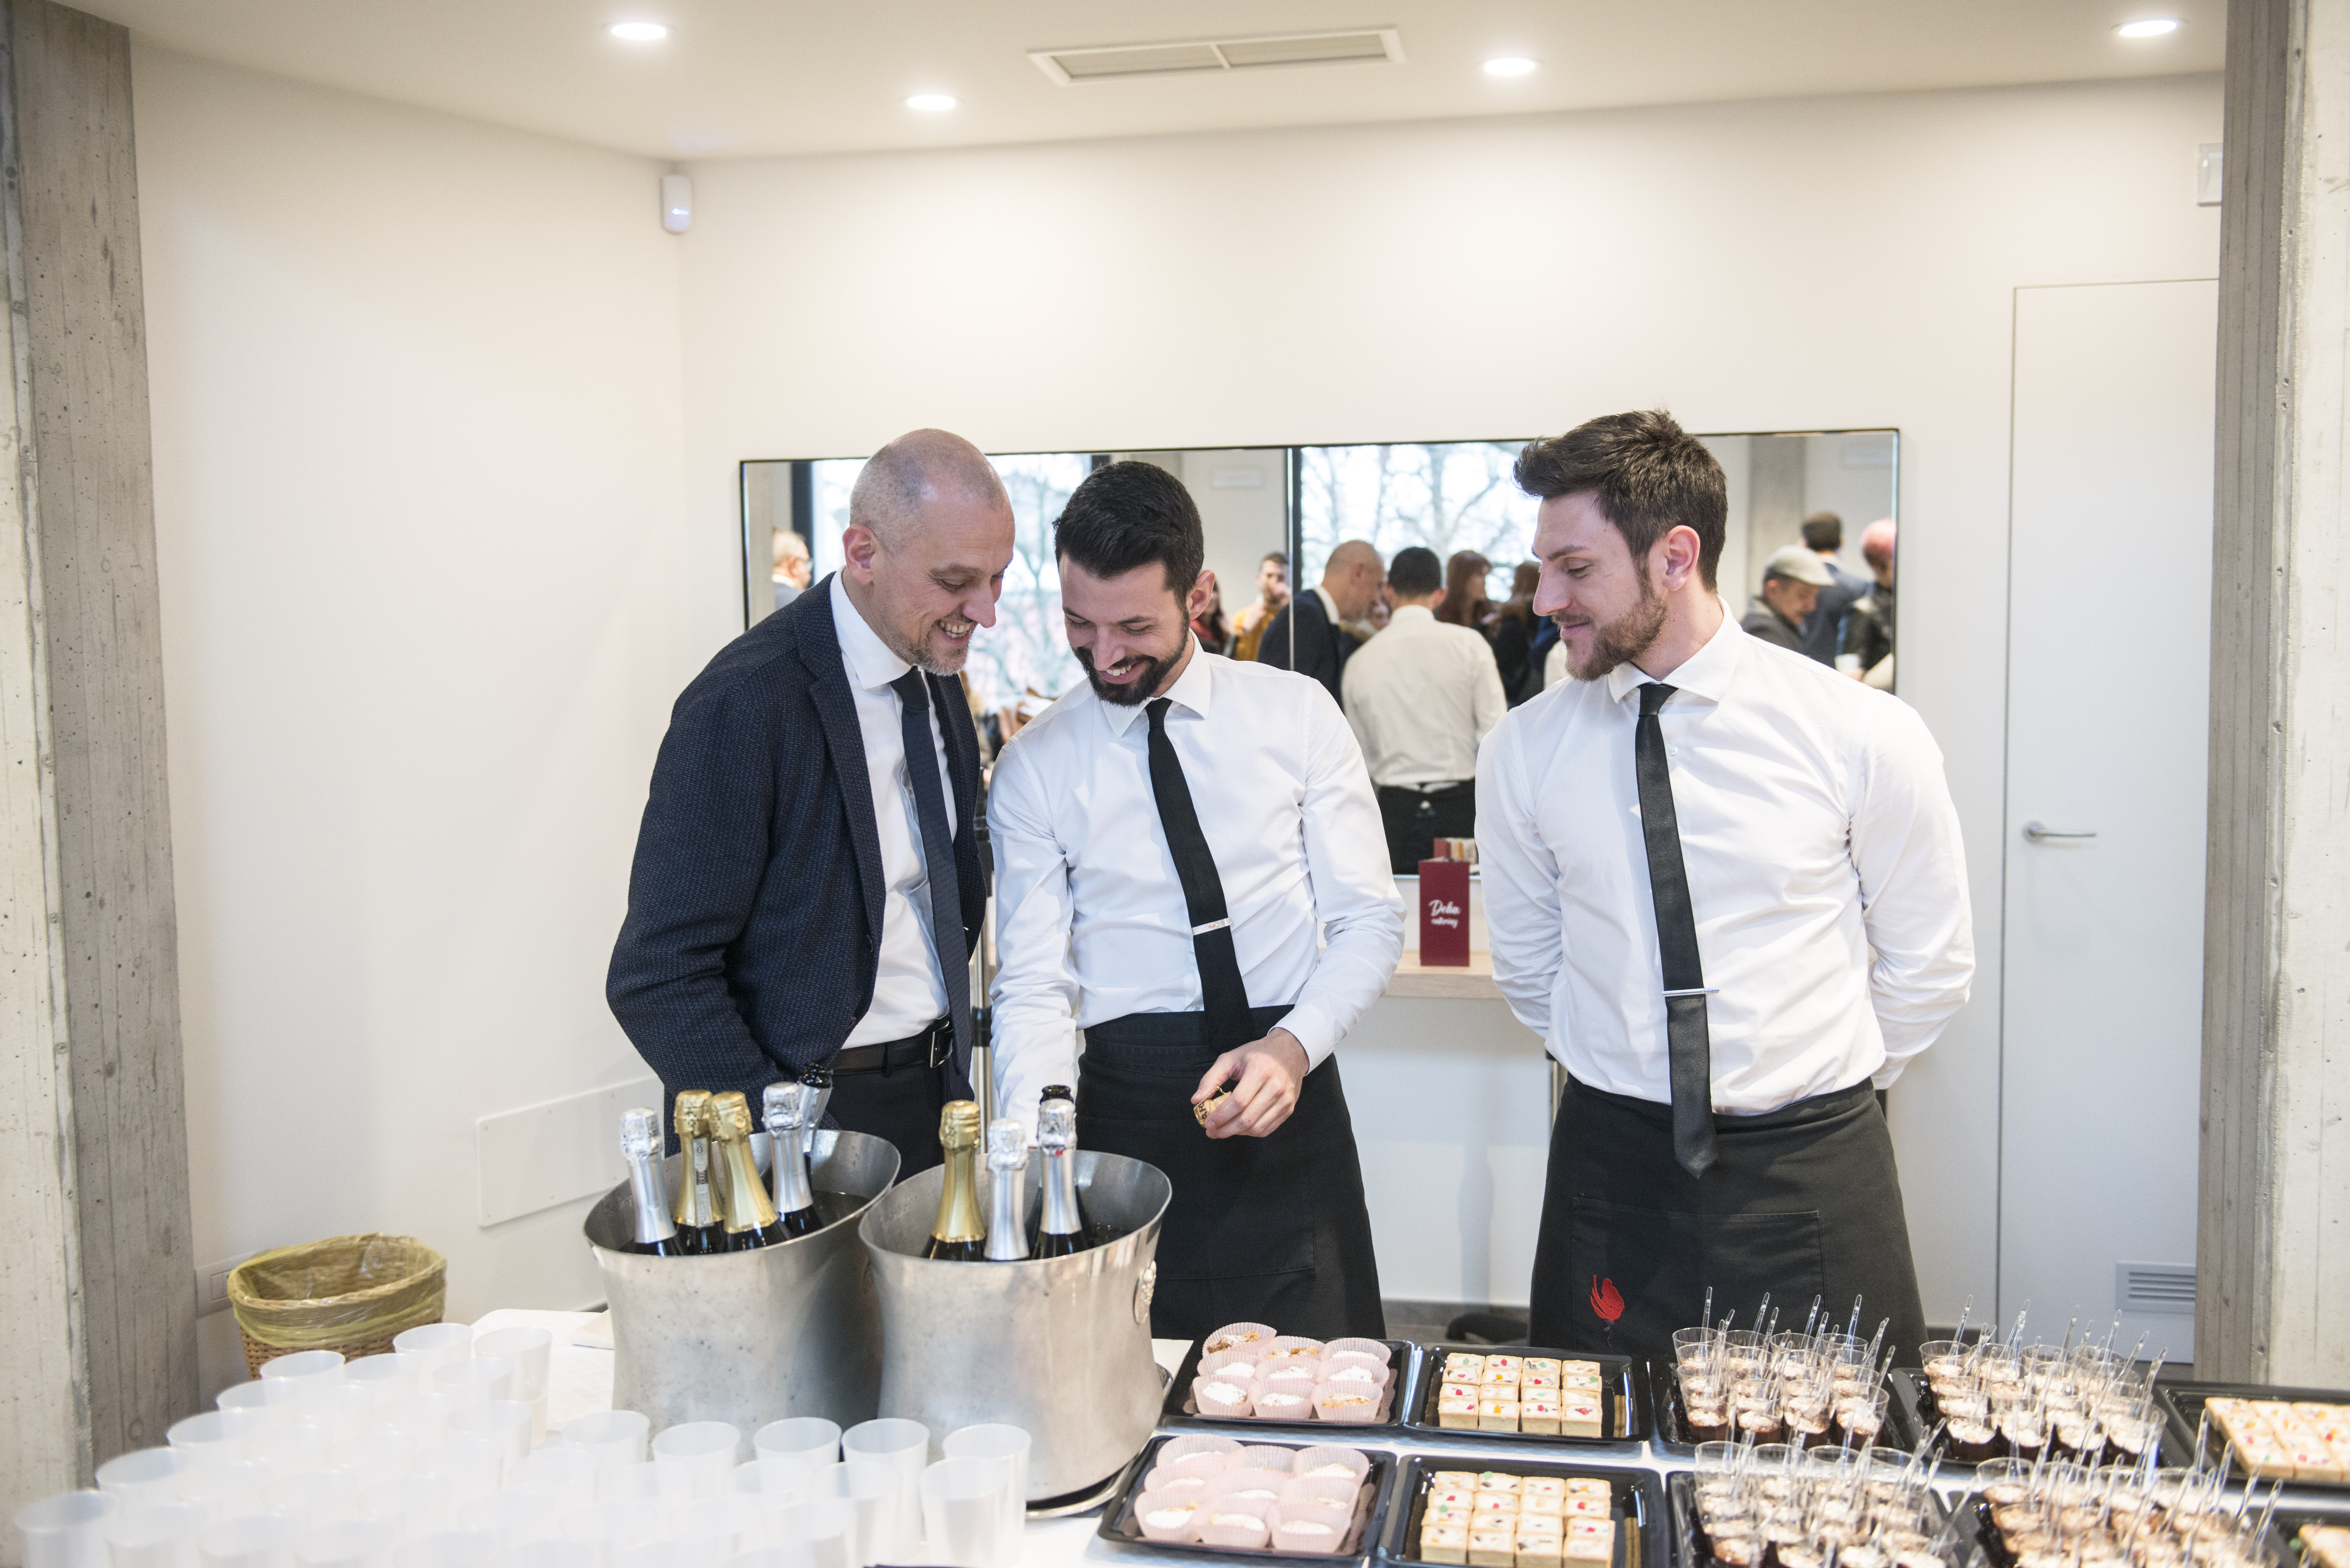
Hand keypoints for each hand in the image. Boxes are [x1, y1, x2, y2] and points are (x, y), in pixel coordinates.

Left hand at [1192, 1028, 1308, 1138]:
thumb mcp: (1230, 1058)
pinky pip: (1267, 1129)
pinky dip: (1250, 1132)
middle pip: (1247, 1118)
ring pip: (1257, 1128)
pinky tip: (1238, 1128)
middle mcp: (1276, 1086)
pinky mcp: (1289, 1109)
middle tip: (1211, 1131)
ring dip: (1236, 1133)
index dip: (1221, 1116)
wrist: (1289, 1051)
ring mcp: (1285, 1100)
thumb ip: (1211, 1078)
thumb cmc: (1257, 1054)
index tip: (1207, 1122)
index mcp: (1260, 1070)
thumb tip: (1196, 1100)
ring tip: (1222, 1130)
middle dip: (1225, 1129)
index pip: (1238, 1102)